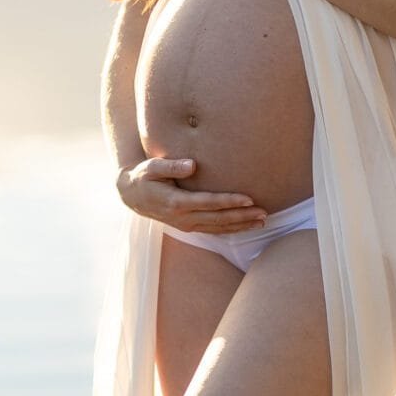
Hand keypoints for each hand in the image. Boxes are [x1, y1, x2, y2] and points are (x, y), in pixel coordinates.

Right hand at [117, 156, 266, 233]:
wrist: (132, 196)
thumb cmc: (144, 177)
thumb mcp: (152, 167)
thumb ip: (171, 166)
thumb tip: (193, 165)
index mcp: (176, 202)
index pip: (208, 203)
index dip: (229, 201)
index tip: (248, 198)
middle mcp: (183, 218)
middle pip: (218, 219)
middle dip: (242, 216)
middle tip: (264, 213)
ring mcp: (187, 225)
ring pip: (219, 228)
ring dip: (241, 226)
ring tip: (262, 221)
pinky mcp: (189, 227)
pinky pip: (214, 231)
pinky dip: (232, 230)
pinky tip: (247, 226)